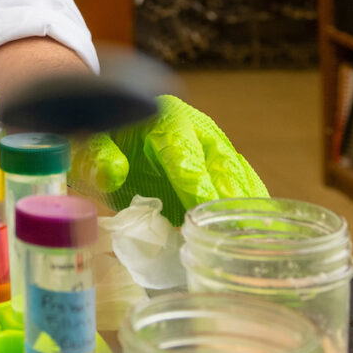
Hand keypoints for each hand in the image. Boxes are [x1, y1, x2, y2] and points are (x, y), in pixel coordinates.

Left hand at [70, 94, 265, 224]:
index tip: (201, 203)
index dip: (193, 178)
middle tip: (239, 227)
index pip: (182, 149)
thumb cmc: (103, 135)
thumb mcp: (90, 142)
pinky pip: (240, 185)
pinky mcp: (218, 169)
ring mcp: (212, 149)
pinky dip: (251, 207)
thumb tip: (114, 173)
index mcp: (164, 117)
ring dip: (248, 203)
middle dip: (229, 194)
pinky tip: (262, 232)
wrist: (114, 124)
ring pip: (237, 173)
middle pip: (219, 161)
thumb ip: (100, 155)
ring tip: (259, 234)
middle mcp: (197, 129)